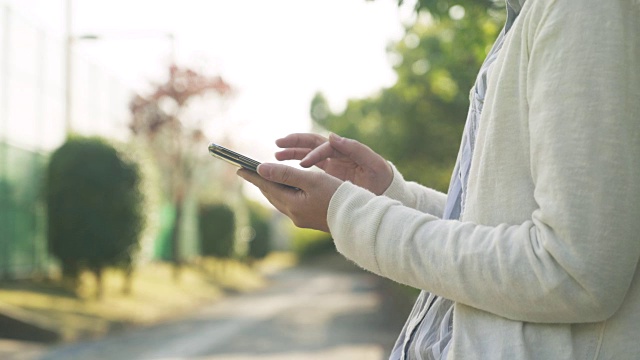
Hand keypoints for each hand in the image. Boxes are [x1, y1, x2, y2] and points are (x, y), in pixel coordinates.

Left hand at [237, 163, 342, 232]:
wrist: (357, 218)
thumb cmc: (337, 195)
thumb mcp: (311, 180)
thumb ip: (285, 173)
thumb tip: (261, 169)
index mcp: (292, 204)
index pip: (267, 186)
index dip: (253, 176)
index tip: (239, 167)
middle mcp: (294, 214)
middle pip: (271, 195)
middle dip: (260, 182)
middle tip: (247, 171)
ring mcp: (301, 219)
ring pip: (280, 201)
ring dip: (271, 189)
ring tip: (263, 179)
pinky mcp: (309, 220)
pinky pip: (290, 204)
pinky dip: (283, 194)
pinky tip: (285, 190)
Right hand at [275, 133, 392, 194]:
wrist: (386, 190)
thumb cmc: (381, 177)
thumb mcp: (374, 164)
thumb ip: (356, 148)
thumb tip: (332, 136)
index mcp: (346, 150)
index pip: (325, 147)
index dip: (314, 154)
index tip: (304, 165)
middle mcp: (336, 153)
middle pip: (312, 143)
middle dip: (295, 143)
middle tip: (279, 144)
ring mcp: (331, 162)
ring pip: (307, 152)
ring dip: (292, 152)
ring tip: (276, 154)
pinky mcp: (328, 172)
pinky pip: (309, 165)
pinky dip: (296, 164)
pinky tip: (285, 168)